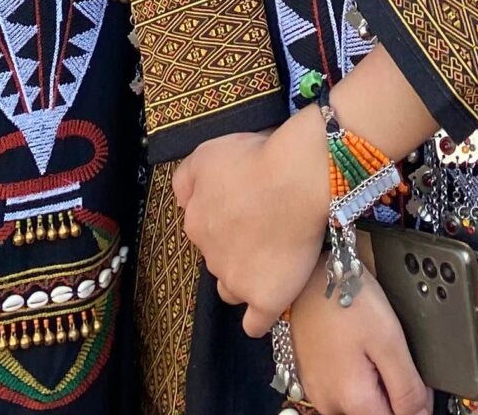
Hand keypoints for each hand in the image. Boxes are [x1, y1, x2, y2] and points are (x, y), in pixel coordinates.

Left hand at [173, 112, 327, 338]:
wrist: (296, 178)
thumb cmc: (255, 158)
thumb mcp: (206, 153)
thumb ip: (185, 179)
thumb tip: (181, 202)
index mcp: (195, 221)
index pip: (202, 230)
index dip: (224, 221)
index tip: (246, 210)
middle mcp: (210, 256)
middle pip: (217, 259)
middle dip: (234, 249)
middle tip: (263, 230)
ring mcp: (236, 281)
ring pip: (232, 290)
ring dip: (244, 281)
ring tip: (271, 263)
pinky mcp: (264, 299)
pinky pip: (255, 324)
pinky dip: (259, 317)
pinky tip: (268, 305)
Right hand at [287, 247, 431, 414]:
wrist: (309, 270)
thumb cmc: (346, 296)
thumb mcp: (389, 340)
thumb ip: (408, 387)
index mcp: (353, 399)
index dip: (414, 402)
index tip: (411, 373)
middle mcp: (329, 402)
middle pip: (376, 412)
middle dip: (391, 392)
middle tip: (389, 353)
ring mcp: (317, 390)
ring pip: (359, 402)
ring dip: (372, 384)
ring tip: (369, 346)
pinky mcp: (310, 376)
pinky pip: (340, 390)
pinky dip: (354, 376)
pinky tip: (355, 348)